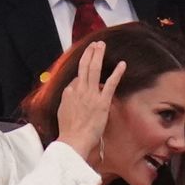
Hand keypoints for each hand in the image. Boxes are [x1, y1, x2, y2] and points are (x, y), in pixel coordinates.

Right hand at [55, 41, 125, 160]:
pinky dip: (117, 73)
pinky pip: (110, 84)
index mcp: (68, 93)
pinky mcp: (102, 102)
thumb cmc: (69, 131)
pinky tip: (122, 64)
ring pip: (94, 70)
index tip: (87, 70)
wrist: (73, 140)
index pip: (77, 78)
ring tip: (101, 45)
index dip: (82, 75)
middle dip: (89, 53)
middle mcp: (79, 90)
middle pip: (84, 67)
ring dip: (98, 55)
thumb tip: (71, 92)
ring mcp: (91, 95)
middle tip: (94, 44)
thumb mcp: (62, 112)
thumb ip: (67, 100)